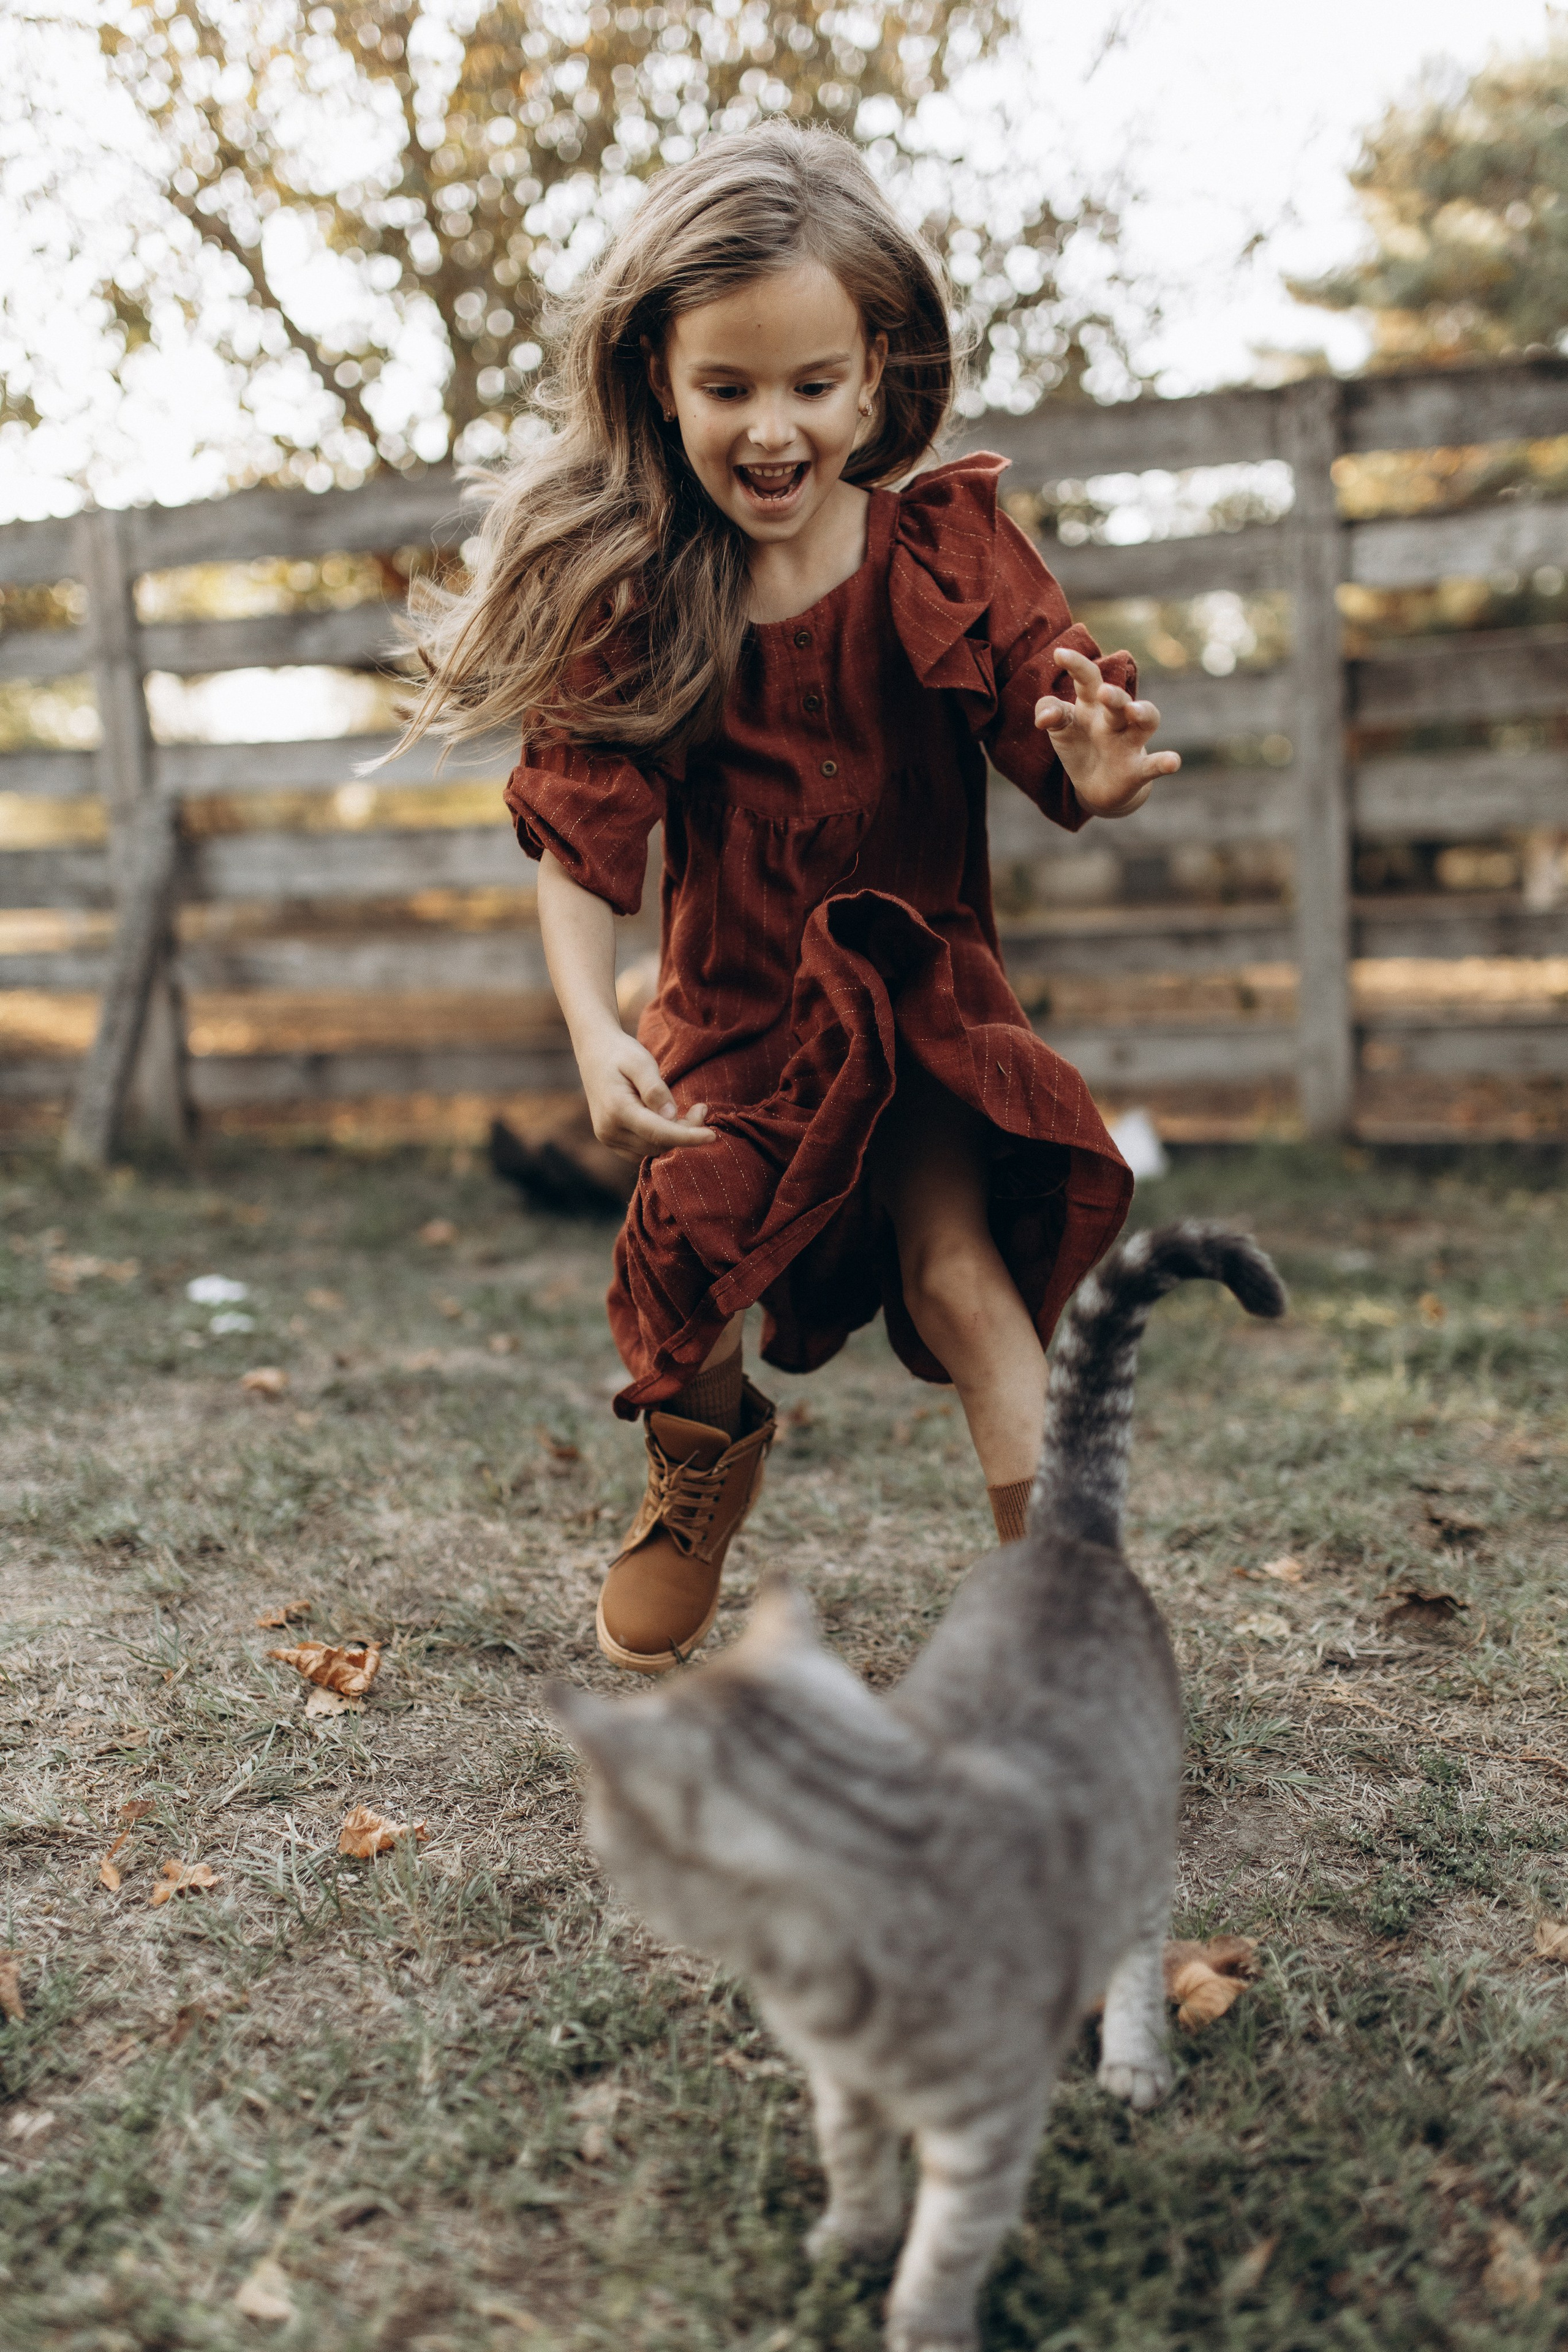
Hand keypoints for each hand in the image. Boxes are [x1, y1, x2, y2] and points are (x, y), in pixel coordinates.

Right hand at [579, 1030, 716, 1161]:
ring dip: (674, 1135)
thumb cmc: (621, 1053)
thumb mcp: (641, 1062)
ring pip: (652, 1149)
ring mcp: (608, 1137)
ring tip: (686, 1110)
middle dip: (685, 1131)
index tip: (712, 1136)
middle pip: (658, 1143)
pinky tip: (667, 1119)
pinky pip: (643, 1149)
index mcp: (617, 1109)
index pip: (658, 1132)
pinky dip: (661, 1139)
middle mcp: (609, 1130)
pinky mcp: (611, 1140)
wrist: (595, 1052)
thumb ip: (655, 1089)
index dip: (688, 1137)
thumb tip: (671, 1116)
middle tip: (700, 1108)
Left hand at [1034, 645, 1180, 817]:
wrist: (1095, 786)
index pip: (1088, 678)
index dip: (1076, 666)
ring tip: (1135, 712)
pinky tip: (1173, 762)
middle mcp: (1114, 718)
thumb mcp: (1059, 727)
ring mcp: (1129, 743)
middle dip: (1114, 695)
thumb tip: (1043, 718)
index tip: (1059, 654)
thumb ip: (1050, 713)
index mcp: (1091, 704)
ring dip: (1143, 714)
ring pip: (1145, 722)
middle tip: (1104, 692)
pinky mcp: (1137, 770)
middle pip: (1118, 701)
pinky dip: (1164, 763)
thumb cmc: (1078, 745)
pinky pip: (1153, 765)